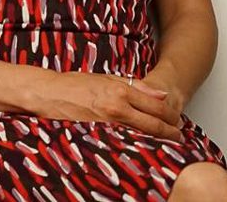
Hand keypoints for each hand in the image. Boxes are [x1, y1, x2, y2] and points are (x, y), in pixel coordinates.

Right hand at [30, 72, 181, 140]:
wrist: (47, 94)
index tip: (177, 120)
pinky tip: (143, 147)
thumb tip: (160, 95)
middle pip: (154, 124)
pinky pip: (125, 143)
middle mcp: (116, 108)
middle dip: (170, 132)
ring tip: (166, 143)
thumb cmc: (74, 84)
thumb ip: (135, 86)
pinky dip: (137, 145)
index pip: (157, 107)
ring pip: (143, 136)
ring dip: (157, 141)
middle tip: (178, 136)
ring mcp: (108, 124)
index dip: (171, 116)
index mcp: (120, 91)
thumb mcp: (107, 78)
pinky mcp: (99, 136)